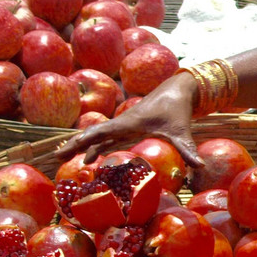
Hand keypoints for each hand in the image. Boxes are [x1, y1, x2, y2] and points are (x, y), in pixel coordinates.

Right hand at [57, 73, 203, 166]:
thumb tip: (199, 166)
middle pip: (94, 134)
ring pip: (98, 136)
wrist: (179, 90)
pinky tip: (89, 157)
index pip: (104, 132)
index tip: (72, 148)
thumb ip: (188, 149)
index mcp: (130, 122)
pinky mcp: (129, 127)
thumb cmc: (179, 109)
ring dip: (82, 147)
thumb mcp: (182, 131)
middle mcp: (123, 123)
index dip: (87, 140)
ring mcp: (124, 125)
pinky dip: (96, 146)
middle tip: (56, 157)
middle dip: (76, 145)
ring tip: (64, 158)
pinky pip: (108, 138)